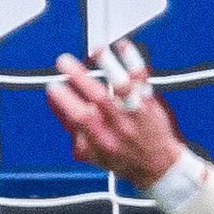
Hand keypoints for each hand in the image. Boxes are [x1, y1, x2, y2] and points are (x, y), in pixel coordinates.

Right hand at [46, 42, 186, 188]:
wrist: (159, 167)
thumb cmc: (124, 160)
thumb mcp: (94, 157)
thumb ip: (75, 134)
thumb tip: (58, 109)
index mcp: (102, 140)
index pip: (81, 118)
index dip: (65, 101)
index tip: (53, 86)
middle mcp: (119, 126)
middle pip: (99, 98)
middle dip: (79, 77)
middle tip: (63, 62)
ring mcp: (135, 114)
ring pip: (123, 87)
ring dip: (109, 66)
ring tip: (96, 52)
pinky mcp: (149, 103)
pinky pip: (142, 80)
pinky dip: (133, 61)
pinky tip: (123, 47)